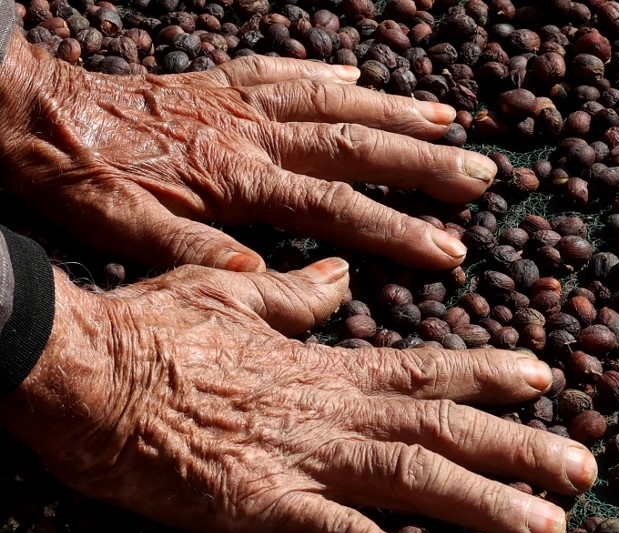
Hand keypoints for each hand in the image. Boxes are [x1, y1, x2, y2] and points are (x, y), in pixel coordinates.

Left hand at [0, 34, 495, 271]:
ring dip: (393, 114)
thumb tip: (266, 281)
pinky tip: (360, 76)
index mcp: (235, 180)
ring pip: (332, 103)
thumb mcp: (127, 234)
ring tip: (446, 122)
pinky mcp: (217, 85)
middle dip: (422, 164)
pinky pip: (282, 72)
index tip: (450, 249)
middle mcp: (250, 134)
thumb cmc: (77, 178)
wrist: (26, 111)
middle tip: (479, 176)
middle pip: (353, 147)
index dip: (396, 230)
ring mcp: (237, 104)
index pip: (334, 208)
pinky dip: (326, 73)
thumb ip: (198, 258)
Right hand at [0, 263, 596, 532]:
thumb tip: (339, 277)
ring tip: (546, 529)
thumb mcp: (229, 294)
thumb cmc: (148, 329)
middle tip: (585, 471)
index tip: (546, 379)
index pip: (426, 369)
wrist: (79, 368)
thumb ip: (295, 297)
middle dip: (521, 450)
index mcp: (325, 367)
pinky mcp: (260, 504)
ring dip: (485, 505)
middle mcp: (330, 412)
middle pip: (444, 428)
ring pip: (414, 478)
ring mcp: (302, 459)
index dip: (491, 374)